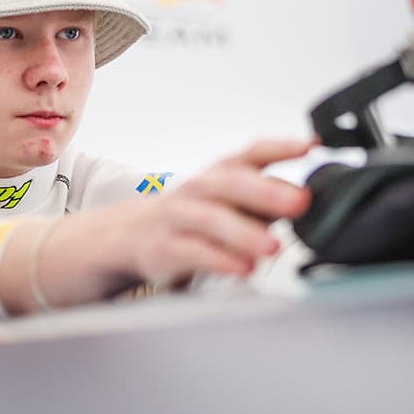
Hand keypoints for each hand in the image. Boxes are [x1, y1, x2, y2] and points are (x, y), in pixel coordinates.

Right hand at [0, 139, 313, 311]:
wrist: (102, 245)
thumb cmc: (171, 227)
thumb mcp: (215, 213)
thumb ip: (255, 208)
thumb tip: (302, 203)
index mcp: (212, 179)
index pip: (247, 155)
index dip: (278, 148)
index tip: (311, 144)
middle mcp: (192, 192)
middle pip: (228, 182)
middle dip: (266, 190)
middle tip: (301, 201)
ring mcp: (170, 220)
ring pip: (207, 219)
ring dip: (242, 232)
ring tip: (273, 248)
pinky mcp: (154, 251)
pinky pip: (186, 254)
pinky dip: (215, 260)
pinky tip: (240, 270)